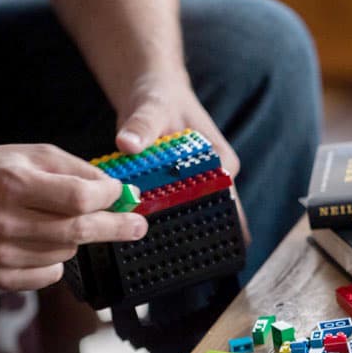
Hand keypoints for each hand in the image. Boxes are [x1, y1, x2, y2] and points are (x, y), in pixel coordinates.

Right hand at [0, 144, 147, 290]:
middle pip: (79, 231)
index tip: (125, 195)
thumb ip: (79, 172)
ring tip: (51, 219)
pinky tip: (37, 240)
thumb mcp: (35, 155)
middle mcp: (5, 221)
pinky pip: (50, 274)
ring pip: (67, 252)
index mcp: (14, 184)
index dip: (108, 197)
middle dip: (116, 227)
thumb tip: (121, 193)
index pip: (78, 197)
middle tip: (139, 226)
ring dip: (75, 238)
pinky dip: (55, 259)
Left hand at [115, 74, 250, 242]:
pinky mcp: (177, 186)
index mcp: (222, 162)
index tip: (192, 246)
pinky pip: (170, 207)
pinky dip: (157, 218)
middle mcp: (216, 177)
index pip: (223, 201)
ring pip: (190, 214)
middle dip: (192, 235)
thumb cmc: (160, 94)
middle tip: (172, 262)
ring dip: (173, 230)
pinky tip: (142, 237)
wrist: (151, 90)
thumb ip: (142, 124)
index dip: (209, 225)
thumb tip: (128, 143)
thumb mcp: (153, 106)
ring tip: (157, 258)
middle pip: (209, 214)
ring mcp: (197, 183)